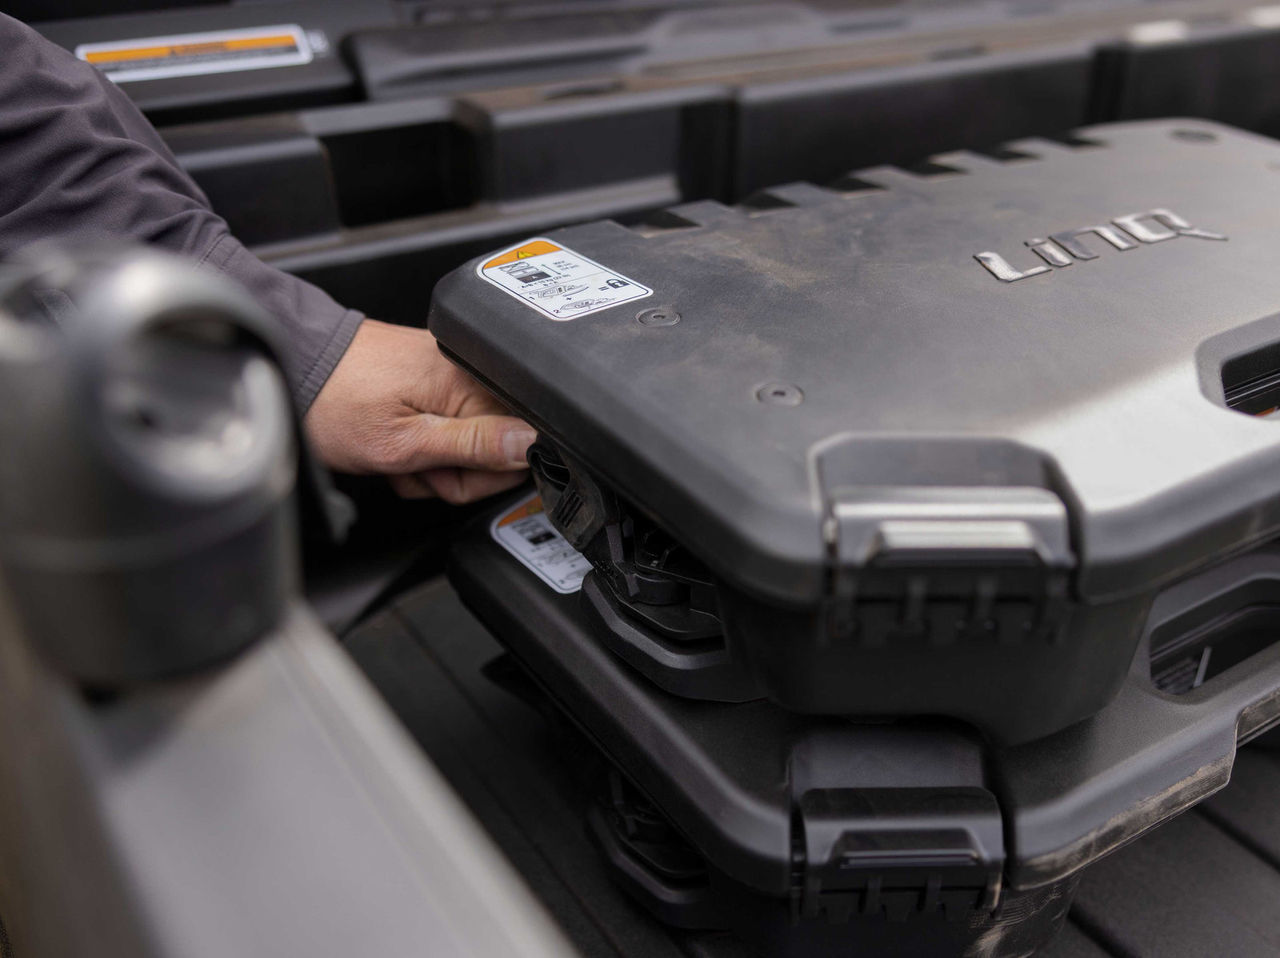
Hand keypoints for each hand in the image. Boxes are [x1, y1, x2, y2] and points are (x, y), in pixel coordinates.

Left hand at [305, 319, 534, 502]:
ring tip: (398, 453)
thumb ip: (473, 447)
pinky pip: (449, 428)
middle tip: (416, 464)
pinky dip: (421, 445)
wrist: (292, 370)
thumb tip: (532, 445)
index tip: (450, 473)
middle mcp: (470, 372)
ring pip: (470, 446)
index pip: (523, 445)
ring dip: (432, 464)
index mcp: (473, 383)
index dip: (487, 474)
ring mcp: (451, 375)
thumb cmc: (334, 402)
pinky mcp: (434, 380)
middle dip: (456, 472)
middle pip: (499, 449)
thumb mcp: (404, 442)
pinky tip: (396, 443)